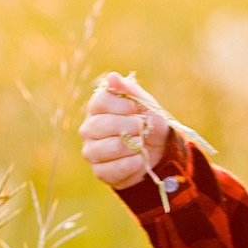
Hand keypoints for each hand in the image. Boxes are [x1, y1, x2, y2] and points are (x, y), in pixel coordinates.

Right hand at [79, 72, 172, 189]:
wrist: (159, 150)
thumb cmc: (147, 121)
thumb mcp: (143, 102)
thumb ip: (128, 89)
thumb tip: (112, 76)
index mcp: (96, 108)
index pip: (100, 101)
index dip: (122, 104)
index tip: (136, 108)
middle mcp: (88, 129)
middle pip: (102, 125)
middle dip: (130, 126)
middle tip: (142, 127)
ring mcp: (91, 151)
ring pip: (108, 147)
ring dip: (132, 145)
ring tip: (141, 143)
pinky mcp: (99, 171)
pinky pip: (113, 169)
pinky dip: (132, 163)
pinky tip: (139, 158)